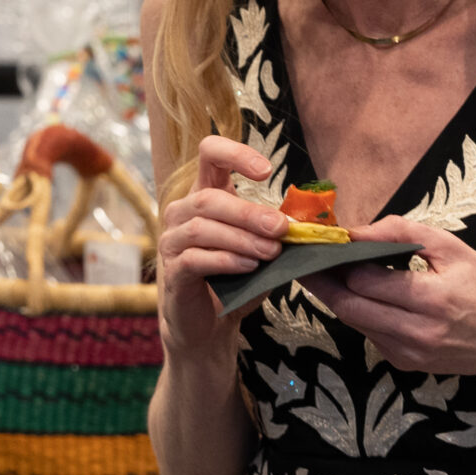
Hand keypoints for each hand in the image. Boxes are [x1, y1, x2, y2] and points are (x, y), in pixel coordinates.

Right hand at [154, 135, 287, 356]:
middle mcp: (182, 211)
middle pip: (209, 199)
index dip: (236, 154)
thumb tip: (303, 221)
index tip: (267, 172)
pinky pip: (195, 259)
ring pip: (202, 228)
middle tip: (281, 229)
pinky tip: (249, 267)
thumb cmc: (236, 276)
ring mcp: (172, 241)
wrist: (211, 321)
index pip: (210, 153)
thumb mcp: (260, 246)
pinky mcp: (172, 271)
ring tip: (271, 252)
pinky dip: (226, 261)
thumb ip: (274, 230)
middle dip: (249, 213)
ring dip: (242, 238)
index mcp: (205, 193)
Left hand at [309, 215, 475, 381]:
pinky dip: (362, 312)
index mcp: (431, 300)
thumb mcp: (455, 249)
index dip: (340, 260)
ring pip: (354, 322)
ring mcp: (408, 353)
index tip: (325, 242)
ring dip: (339, 296)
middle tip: (305, 259)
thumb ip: (404, 234)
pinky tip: (364, 294)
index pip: (364, 280)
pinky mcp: (404, 364)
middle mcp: (415, 333)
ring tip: (327, 271)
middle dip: (322, 281)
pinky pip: (370, 334)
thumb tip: (359, 230)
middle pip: (348, 306)